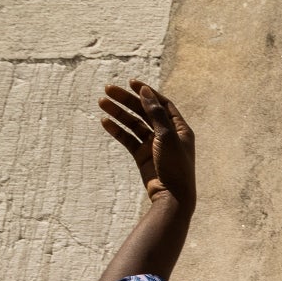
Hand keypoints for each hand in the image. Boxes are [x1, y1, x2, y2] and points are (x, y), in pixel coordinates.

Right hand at [98, 81, 196, 206]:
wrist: (172, 198)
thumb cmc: (175, 167)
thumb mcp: (166, 136)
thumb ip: (156, 113)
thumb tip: (146, 92)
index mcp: (180, 129)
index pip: (162, 104)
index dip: (147, 92)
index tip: (130, 82)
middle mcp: (167, 135)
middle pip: (145, 111)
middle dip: (127, 100)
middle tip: (108, 89)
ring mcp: (154, 146)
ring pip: (134, 125)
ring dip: (119, 113)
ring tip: (102, 102)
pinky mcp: (143, 157)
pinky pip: (128, 139)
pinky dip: (118, 130)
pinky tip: (105, 122)